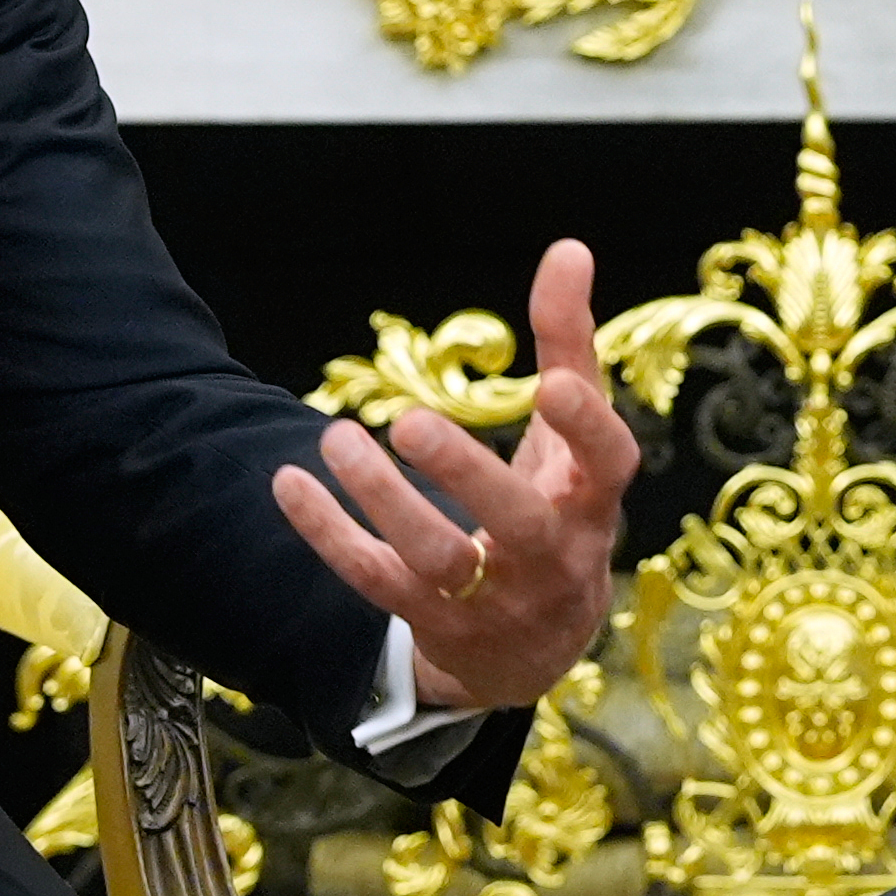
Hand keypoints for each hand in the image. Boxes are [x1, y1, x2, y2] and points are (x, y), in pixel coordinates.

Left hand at [271, 236, 639, 715]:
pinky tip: (289, 484)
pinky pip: (376, 582)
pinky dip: (330, 535)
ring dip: (383, 501)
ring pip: (437, 559)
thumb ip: (569, 343)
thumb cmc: (558, 508)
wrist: (537, 647)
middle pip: (517, 522)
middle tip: (409, 422)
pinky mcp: (435, 626)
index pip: (606, 463)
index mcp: (591, 500)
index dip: (586, 427)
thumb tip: (569, 247)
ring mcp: (492, 599)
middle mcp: (551, 555)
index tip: (554, 381)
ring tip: (335, 439)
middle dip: (464, 473)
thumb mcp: (571, 438)